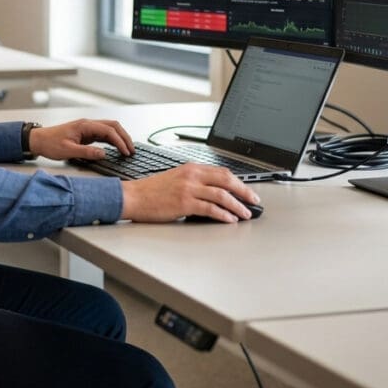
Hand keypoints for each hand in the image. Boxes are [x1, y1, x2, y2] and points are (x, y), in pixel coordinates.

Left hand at [28, 119, 134, 161]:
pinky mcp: (86, 134)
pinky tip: (116, 148)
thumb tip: (103, 154)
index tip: (126, 152)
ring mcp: (87, 128)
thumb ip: (86, 152)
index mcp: (85, 125)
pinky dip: (112, 140)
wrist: (38, 140)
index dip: (119, 141)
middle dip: (124, 137)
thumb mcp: (68, 151)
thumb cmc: (50, 143)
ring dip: (120, 138)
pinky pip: (103, 135)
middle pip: (113, 126)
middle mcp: (88, 124)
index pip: (108, 130)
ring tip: (127, 150)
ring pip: (109, 129)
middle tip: (132, 150)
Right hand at [120, 164, 260, 222]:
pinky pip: (210, 209)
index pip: (221, 172)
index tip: (247, 190)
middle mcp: (192, 176)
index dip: (238, 181)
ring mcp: (188, 189)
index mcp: (191, 168)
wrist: (133, 196)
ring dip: (237, 206)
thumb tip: (213, 192)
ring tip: (245, 214)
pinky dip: (223, 215)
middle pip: (226, 180)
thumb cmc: (151, 191)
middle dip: (244, 191)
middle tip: (254, 201)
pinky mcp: (184, 203)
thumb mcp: (175, 178)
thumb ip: (193, 181)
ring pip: (221, 195)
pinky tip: (230, 220)